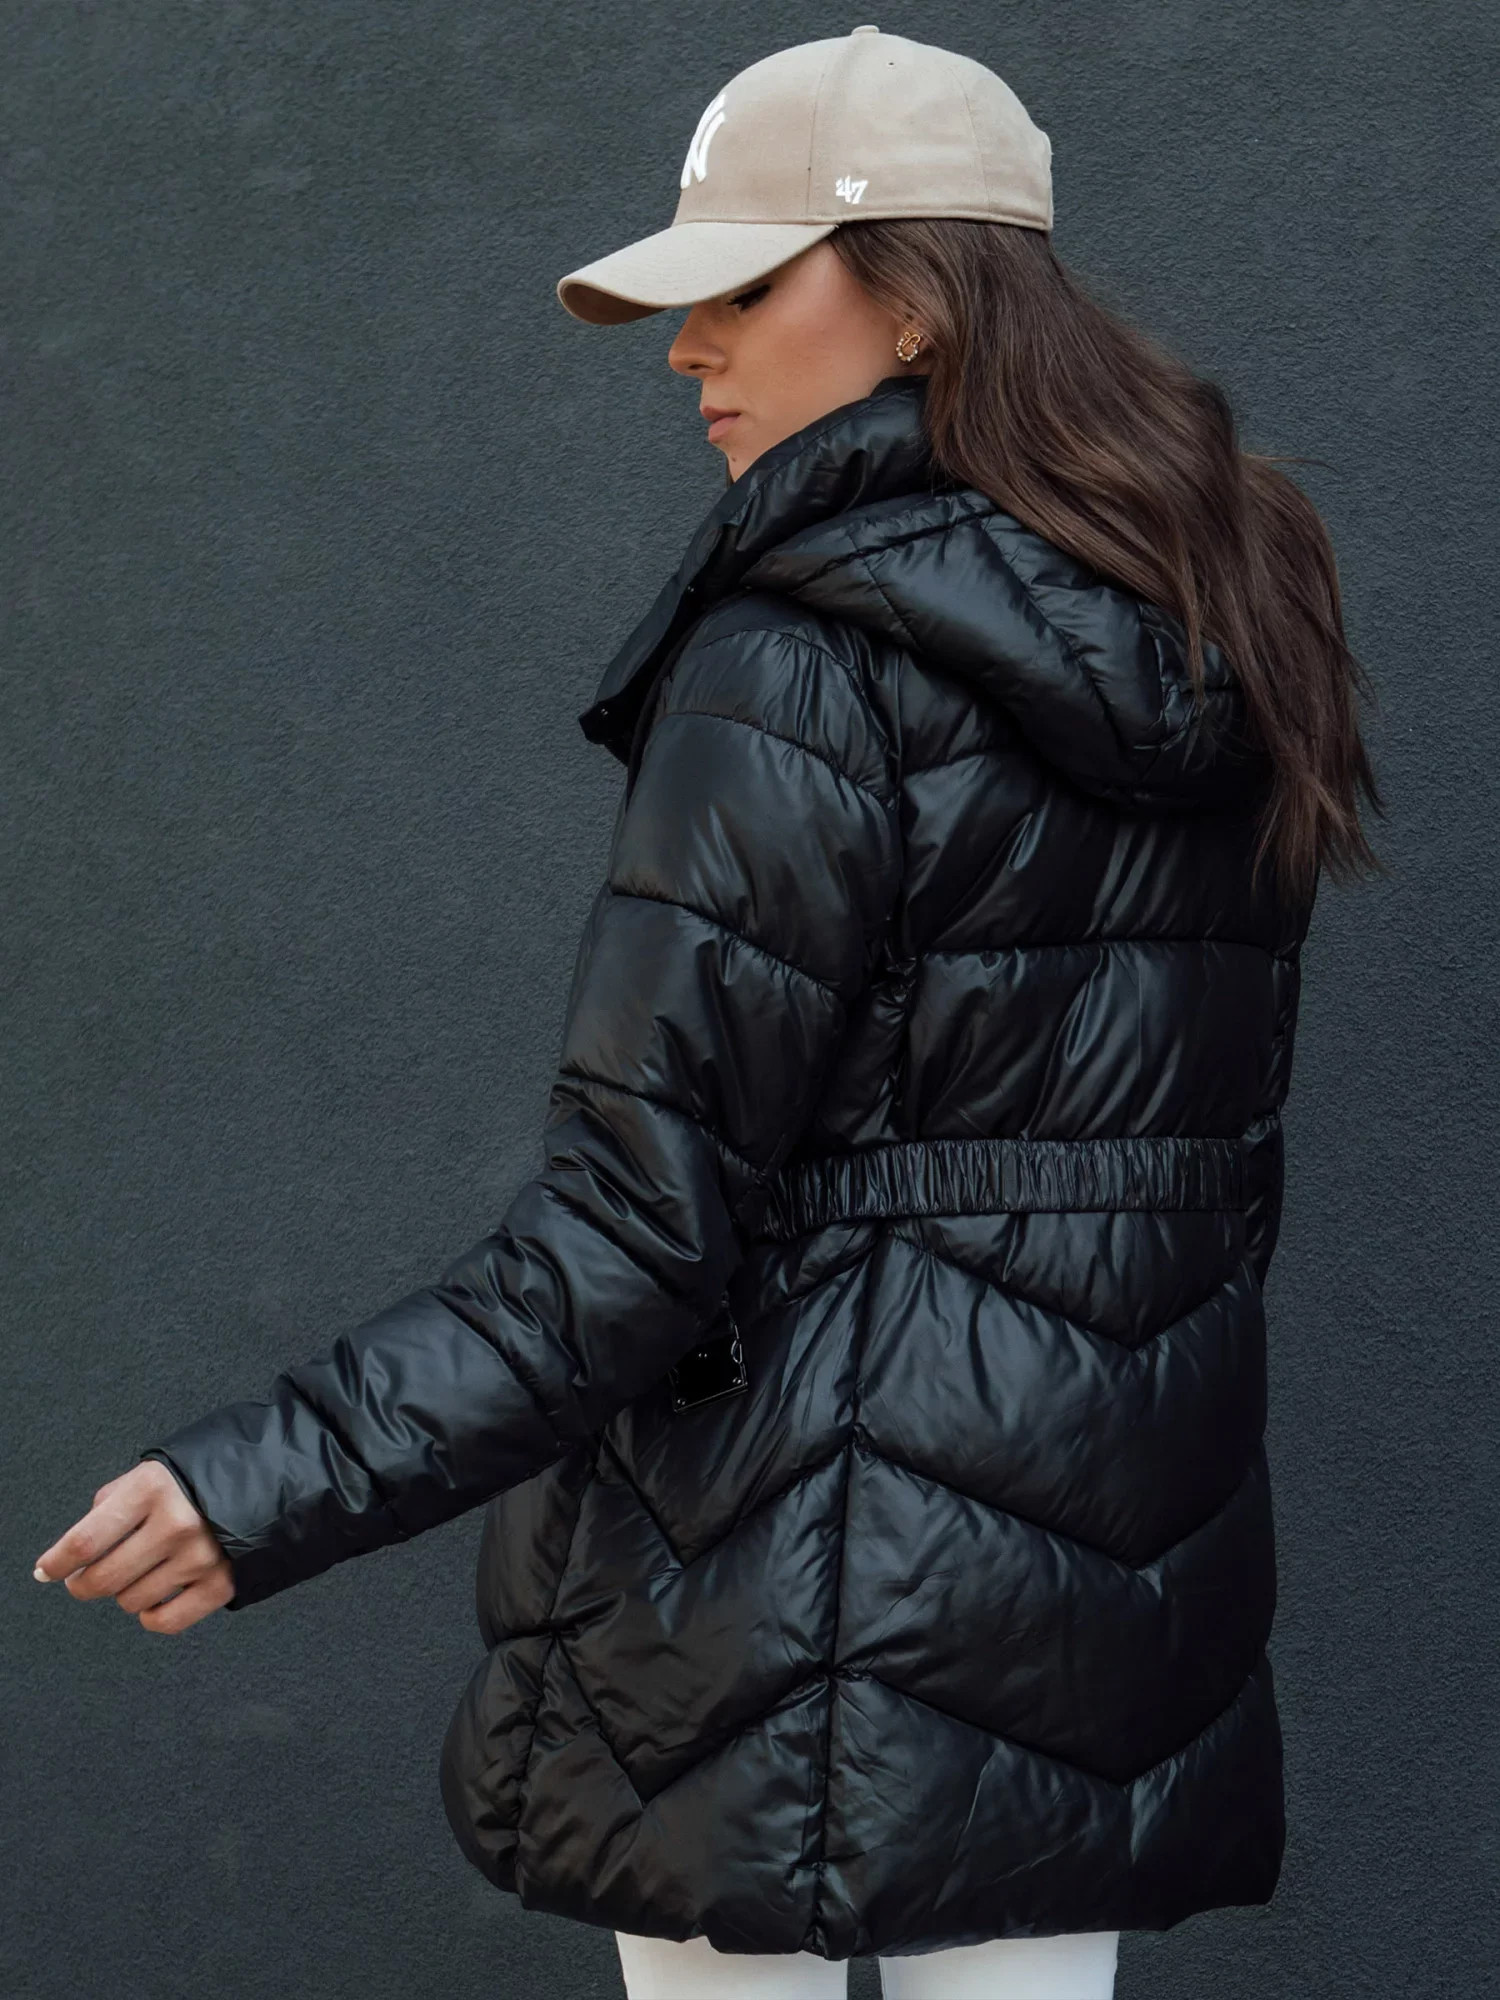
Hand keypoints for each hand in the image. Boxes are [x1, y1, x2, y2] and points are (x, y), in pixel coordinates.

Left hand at [33, 1459, 235, 1632]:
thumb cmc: (204, 1475)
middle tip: (85, 1579)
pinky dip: (151, 1616)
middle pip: (102, 1579)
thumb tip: (78, 1547)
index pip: (86, 1540)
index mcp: (152, 1489)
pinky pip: (164, 1622)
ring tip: (141, 1572)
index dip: (56, 1562)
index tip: (45, 1571)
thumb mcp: (154, 1471)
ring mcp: (200, 1557)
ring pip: (130, 1601)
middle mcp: (175, 1524)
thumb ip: (113, 1502)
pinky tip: (155, 1598)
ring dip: (125, 1593)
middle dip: (83, 1584)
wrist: (272, 1477)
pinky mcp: (221, 1583)